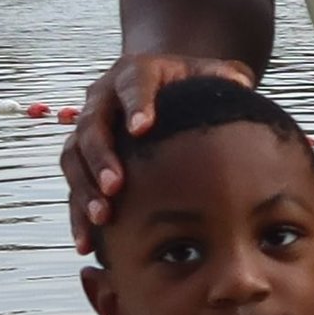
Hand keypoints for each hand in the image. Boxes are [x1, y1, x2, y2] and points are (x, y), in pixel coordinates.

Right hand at [68, 49, 258, 249]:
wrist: (164, 87)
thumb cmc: (191, 84)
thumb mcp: (209, 74)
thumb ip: (225, 76)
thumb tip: (239, 85)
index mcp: (134, 72)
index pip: (133, 84)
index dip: (136, 105)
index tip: (141, 128)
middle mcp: (103, 97)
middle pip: (93, 125)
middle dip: (101, 157)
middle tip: (115, 186)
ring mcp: (89, 127)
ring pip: (74, 156)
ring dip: (84, 188)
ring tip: (102, 217)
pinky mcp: (82, 156)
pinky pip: (74, 182)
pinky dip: (78, 212)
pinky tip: (88, 241)